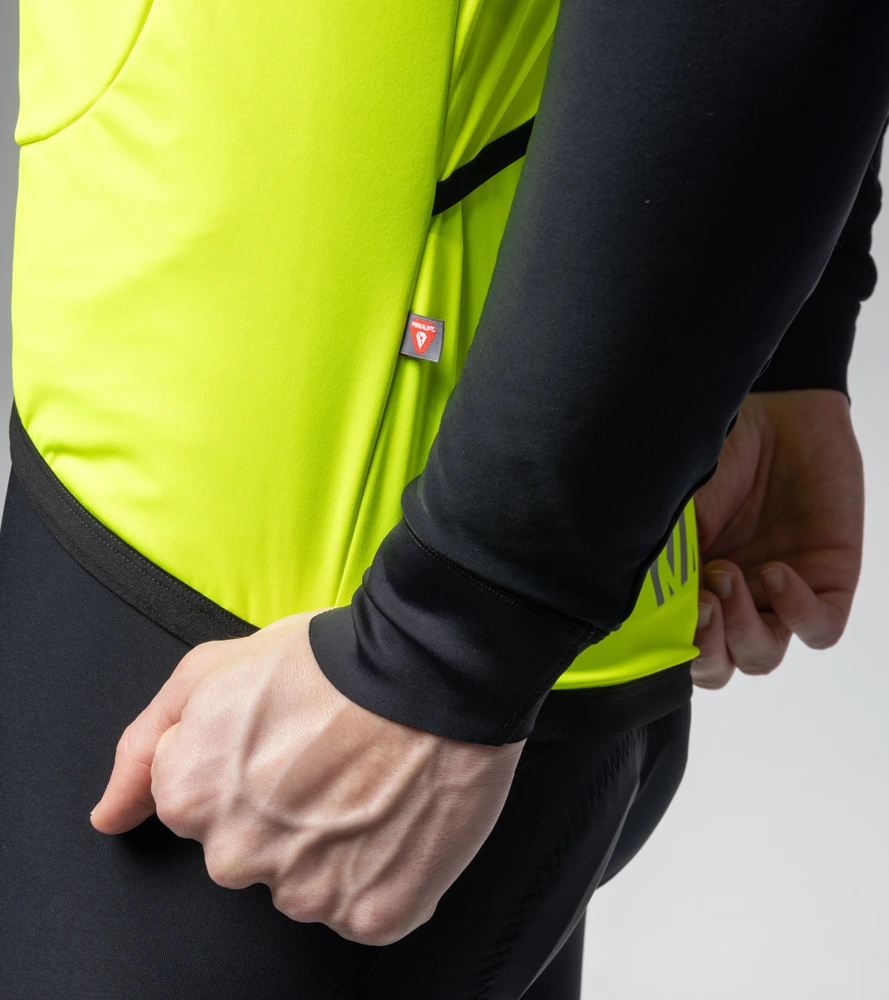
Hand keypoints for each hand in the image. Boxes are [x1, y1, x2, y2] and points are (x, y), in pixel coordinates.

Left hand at [89, 611, 524, 944]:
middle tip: (334, 761)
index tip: (286, 744)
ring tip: (373, 785)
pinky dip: (379, 875)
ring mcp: (307, 893)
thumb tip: (111, 815)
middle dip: (283, 819)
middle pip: (250, 855)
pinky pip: (363, 907)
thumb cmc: (332, 661)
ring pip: (307, 885)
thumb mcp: (215, 668)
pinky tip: (397, 820)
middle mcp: (237, 858)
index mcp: (191, 798)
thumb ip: (146, 743)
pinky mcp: (371, 915)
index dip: (247, 771)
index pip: (198, 811)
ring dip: (334, 850)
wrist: (430, 670)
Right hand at [691, 389, 863, 688]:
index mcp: (690, 589)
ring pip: (763, 655)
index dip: (671, 651)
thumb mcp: (678, 509)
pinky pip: (820, 629)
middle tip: (700, 604)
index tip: (663, 615)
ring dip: (743, 628)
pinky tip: (777, 572)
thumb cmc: (721, 455)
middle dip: (708, 648)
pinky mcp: (829, 583)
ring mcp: (779, 596)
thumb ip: (662, 560)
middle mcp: (733, 601)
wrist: (778, 415)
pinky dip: (798, 612)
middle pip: (721, 667)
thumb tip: (638, 607)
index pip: (678, 650)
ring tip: (729, 576)